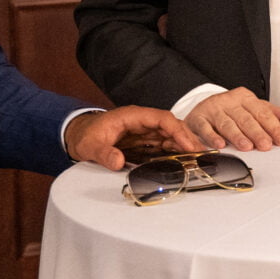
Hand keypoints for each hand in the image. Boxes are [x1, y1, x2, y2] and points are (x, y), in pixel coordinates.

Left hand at [64, 106, 203, 169]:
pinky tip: (184, 162)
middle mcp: (142, 122)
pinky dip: (174, 152)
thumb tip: (118, 162)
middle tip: (201, 155)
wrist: (78, 136)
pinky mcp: (143, 143)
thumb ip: (104, 154)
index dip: (177, 131)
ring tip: (198, 160)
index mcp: (132, 116)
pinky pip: (162, 146)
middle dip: (187, 139)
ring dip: (183, 146)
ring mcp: (143, 132)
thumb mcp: (90, 146)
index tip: (189, 145)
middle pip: (170, 126)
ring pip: (169, 136)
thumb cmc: (85, 136)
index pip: (161, 119)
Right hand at [185, 88, 279, 151]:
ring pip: (227, 123)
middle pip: (246, 118)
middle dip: (257, 133)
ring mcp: (213, 109)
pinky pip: (205, 128)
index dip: (274, 127)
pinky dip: (212, 136)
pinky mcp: (198, 118)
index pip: (263, 113)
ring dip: (237, 136)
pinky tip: (219, 145)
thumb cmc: (234, 112)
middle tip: (266, 145)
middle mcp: (230, 102)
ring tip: (247, 146)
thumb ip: (279, 117)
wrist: (203, 107)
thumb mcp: (257, 110)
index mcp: (247, 98)